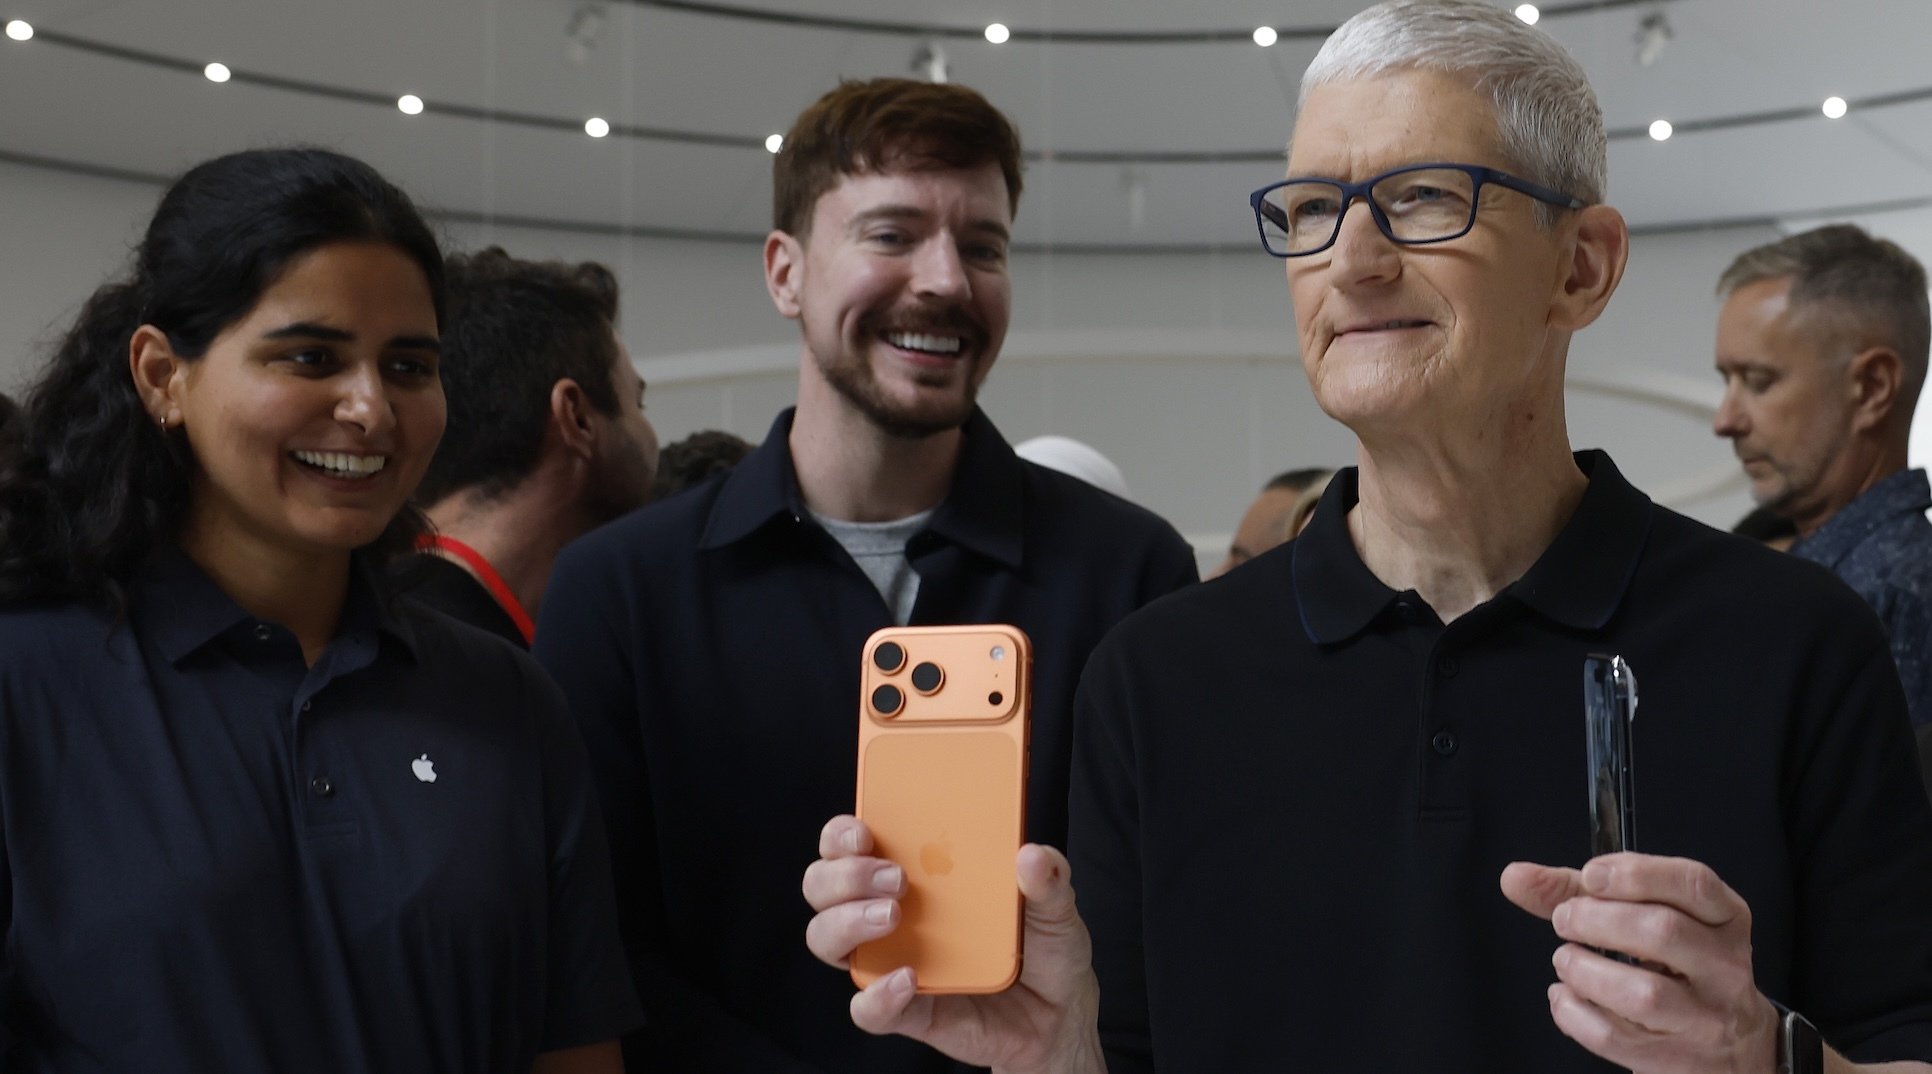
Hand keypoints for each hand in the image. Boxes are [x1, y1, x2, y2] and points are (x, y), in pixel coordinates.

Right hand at [801, 815, 1102, 1073]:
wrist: (1057, 1016)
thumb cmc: (1042, 947)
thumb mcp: (1054, 905)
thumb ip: (1049, 878)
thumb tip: (1033, 857)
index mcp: (916, 871)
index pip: (851, 843)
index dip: (841, 834)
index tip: (863, 830)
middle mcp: (889, 911)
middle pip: (823, 885)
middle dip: (842, 875)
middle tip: (894, 876)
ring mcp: (890, 960)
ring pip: (827, 938)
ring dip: (846, 922)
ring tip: (891, 916)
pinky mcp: (903, 1009)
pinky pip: (866, 1008)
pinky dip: (877, 996)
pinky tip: (908, 979)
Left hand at [1501, 852, 1778, 1073]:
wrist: (1732, 1049)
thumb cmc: (1678, 969)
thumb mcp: (1645, 918)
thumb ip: (1577, 891)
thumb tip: (1515, 877)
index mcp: (1724, 920)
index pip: (1694, 884)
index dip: (1636, 874)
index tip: (1590, 875)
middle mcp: (1724, 968)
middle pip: (1663, 932)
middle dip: (1597, 920)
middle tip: (1565, 920)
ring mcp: (1705, 1019)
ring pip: (1643, 993)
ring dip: (1584, 970)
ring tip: (1565, 960)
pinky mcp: (1676, 1059)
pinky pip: (1616, 1037)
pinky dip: (1574, 1013)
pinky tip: (1564, 996)